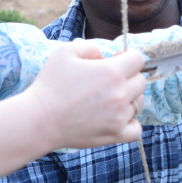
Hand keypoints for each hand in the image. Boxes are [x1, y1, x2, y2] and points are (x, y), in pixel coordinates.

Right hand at [31, 41, 147, 148]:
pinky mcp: (115, 135)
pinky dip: (131, 123)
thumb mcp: (66, 51)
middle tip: (108, 81)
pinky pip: (137, 129)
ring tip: (108, 99)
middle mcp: (121, 94)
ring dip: (129, 99)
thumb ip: (91, 47)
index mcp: (112, 71)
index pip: (138, 59)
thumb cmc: (50, 84)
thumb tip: (105, 56)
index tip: (115, 62)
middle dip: (128, 77)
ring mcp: (120, 117)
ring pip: (139, 103)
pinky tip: (117, 118)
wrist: (40, 119)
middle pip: (141, 81)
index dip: (127, 57)